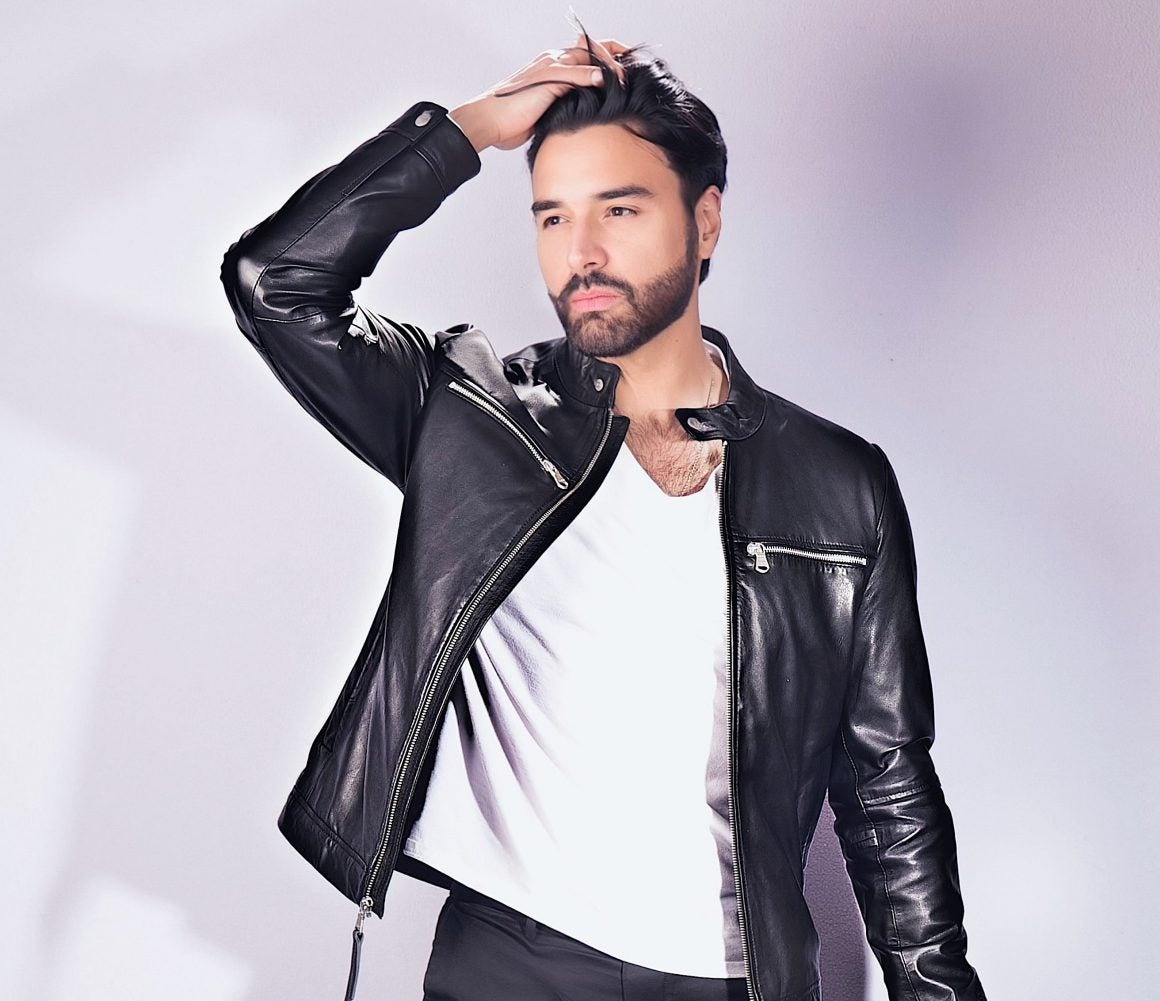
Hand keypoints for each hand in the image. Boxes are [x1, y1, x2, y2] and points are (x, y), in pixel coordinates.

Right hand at [449, 34, 630, 152]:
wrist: (490, 121)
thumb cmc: (512, 121)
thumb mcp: (545, 113)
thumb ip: (563, 107)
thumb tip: (581, 119)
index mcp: (553, 67)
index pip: (586, 54)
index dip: (607, 58)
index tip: (624, 70)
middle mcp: (553, 61)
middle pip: (591, 48)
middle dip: (616, 55)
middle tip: (634, 67)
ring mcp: (550, 67)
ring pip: (587, 56)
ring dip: (609, 65)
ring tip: (625, 78)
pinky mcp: (548, 79)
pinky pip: (575, 72)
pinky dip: (592, 75)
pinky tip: (606, 82)